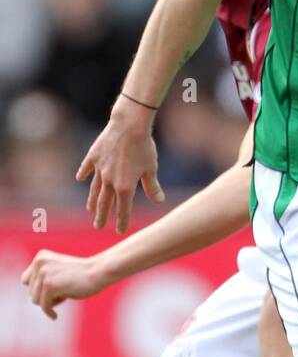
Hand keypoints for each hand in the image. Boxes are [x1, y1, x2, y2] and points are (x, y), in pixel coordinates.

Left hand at [21, 251, 108, 320]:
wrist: (99, 271)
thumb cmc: (83, 275)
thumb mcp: (59, 271)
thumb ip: (45, 278)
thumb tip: (33, 295)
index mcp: (41, 257)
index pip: (26, 280)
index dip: (38, 289)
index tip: (51, 293)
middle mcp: (39, 263)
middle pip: (31, 291)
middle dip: (45, 296)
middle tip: (63, 292)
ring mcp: (44, 273)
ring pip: (35, 299)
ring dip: (49, 302)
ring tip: (65, 295)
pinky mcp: (49, 285)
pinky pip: (44, 305)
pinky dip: (49, 312)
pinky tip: (55, 316)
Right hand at [76, 101, 164, 233]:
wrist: (129, 125)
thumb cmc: (144, 147)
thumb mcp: (151, 169)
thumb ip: (152, 188)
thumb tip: (159, 201)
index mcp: (124, 187)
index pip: (122, 210)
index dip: (121, 221)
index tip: (119, 231)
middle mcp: (109, 181)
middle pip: (105, 203)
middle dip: (102, 216)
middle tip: (98, 227)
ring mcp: (99, 168)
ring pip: (95, 189)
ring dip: (92, 200)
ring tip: (90, 210)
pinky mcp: (94, 156)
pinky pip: (87, 167)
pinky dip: (83, 173)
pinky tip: (79, 179)